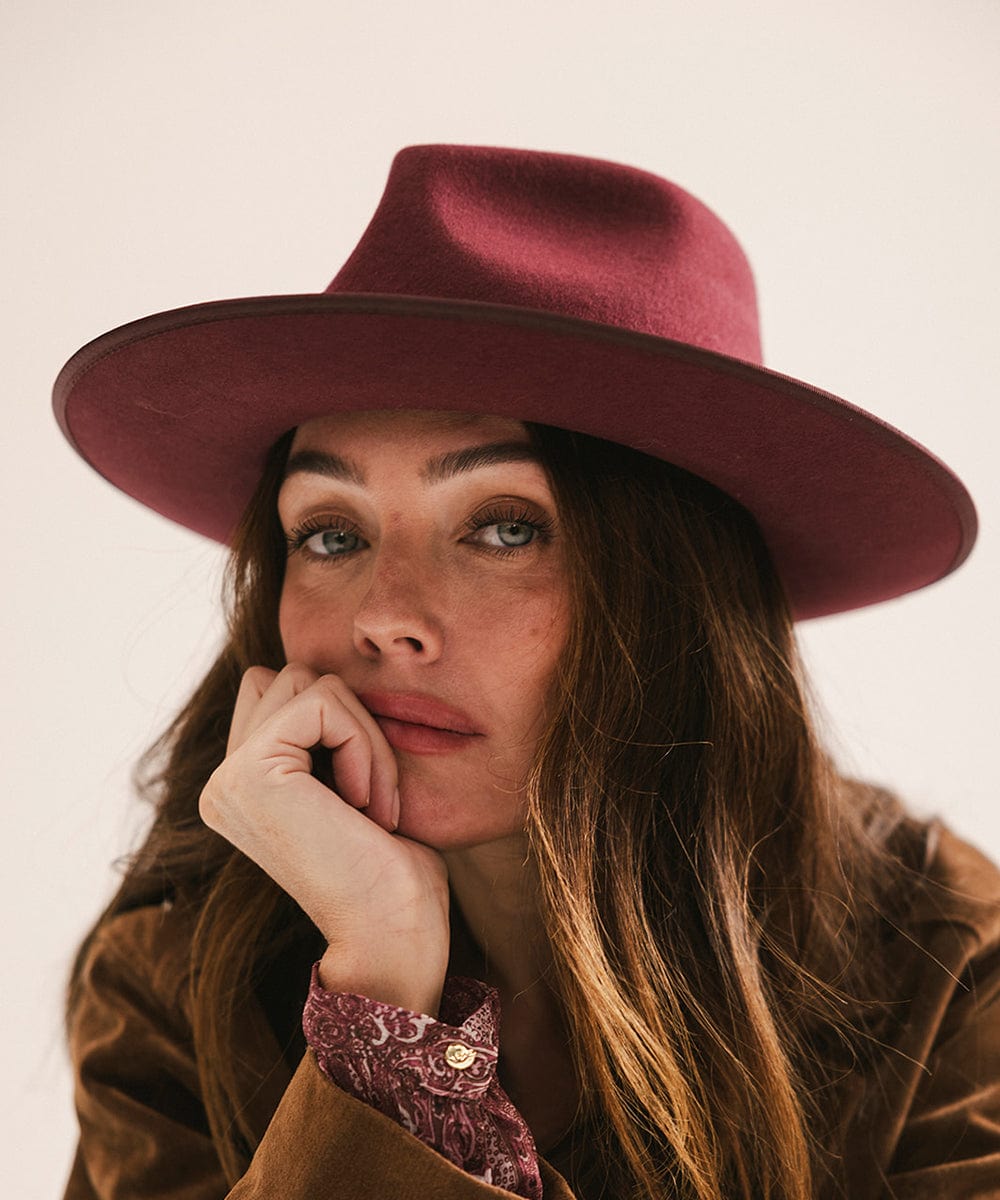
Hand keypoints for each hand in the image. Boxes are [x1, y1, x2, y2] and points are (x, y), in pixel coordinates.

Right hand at [199, 663, 450, 1013]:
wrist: (393, 937)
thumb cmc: (392, 872)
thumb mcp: (352, 784)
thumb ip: (324, 736)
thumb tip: (326, 673)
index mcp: (240, 787)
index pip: (284, 691)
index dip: (342, 723)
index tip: (367, 797)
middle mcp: (221, 783)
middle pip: (291, 677)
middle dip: (351, 721)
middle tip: (374, 797)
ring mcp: (227, 778)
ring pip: (308, 681)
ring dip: (363, 733)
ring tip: (372, 802)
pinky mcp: (250, 772)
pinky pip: (323, 702)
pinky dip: (363, 743)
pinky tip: (365, 804)